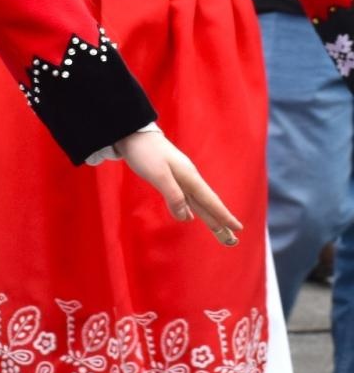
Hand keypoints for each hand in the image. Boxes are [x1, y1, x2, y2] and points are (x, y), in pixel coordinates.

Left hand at [115, 130, 242, 246]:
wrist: (132, 132)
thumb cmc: (144, 153)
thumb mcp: (158, 175)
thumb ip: (173, 195)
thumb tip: (187, 217)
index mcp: (189, 177)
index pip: (210, 201)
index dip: (224, 216)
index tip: (239, 228)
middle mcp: (188, 178)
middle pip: (207, 204)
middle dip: (219, 221)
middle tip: (231, 240)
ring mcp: (180, 177)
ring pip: (197, 202)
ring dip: (208, 217)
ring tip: (218, 230)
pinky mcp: (170, 176)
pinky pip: (186, 197)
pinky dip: (191, 208)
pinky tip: (191, 215)